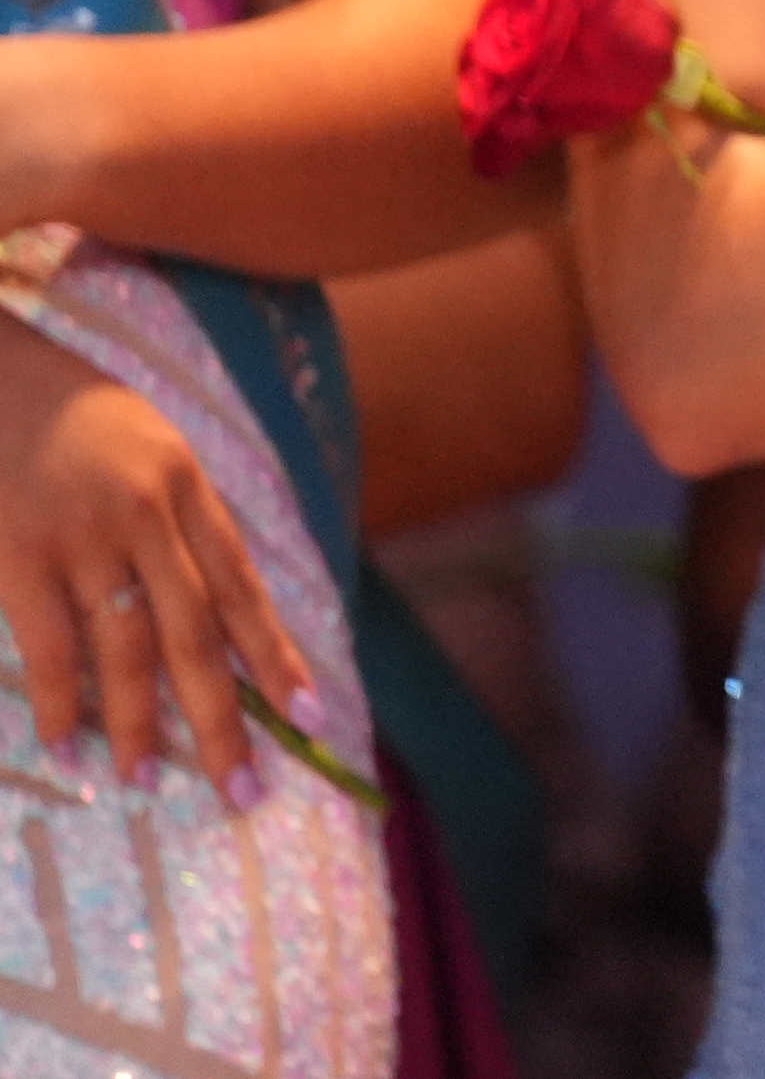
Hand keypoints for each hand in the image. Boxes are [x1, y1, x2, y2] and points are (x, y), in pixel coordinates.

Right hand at [0, 313, 306, 799]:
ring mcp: (86, 537)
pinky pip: (51, 647)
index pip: (243, 585)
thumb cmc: (62, 410)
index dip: (275, 652)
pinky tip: (71, 748)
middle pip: (200, 632)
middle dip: (225, 713)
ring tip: (150, 779)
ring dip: (142, 722)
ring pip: (130, 648)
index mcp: (187, 488)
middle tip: (243, 785)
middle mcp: (150, 516)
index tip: (305, 712)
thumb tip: (208, 598)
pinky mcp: (22, 557)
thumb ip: (174, 514)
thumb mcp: (144, 445)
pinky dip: (62, 703)